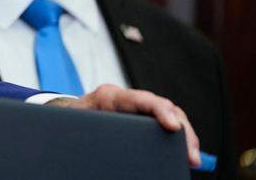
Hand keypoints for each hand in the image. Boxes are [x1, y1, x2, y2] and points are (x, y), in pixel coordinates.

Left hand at [51, 84, 200, 167]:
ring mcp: (136, 107)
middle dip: (182, 129)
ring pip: (168, 116)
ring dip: (184, 136)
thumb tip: (100, 156)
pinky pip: (163, 124)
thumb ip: (86, 132)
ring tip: (192, 159)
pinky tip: (184, 155)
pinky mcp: (141, 118)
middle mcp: (125, 99)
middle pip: (163, 107)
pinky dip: (176, 139)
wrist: (63, 113)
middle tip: (191, 156)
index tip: (173, 127)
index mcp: (108, 96)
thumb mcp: (73, 124)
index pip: (140, 98)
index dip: (160, 110)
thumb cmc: (67, 119)